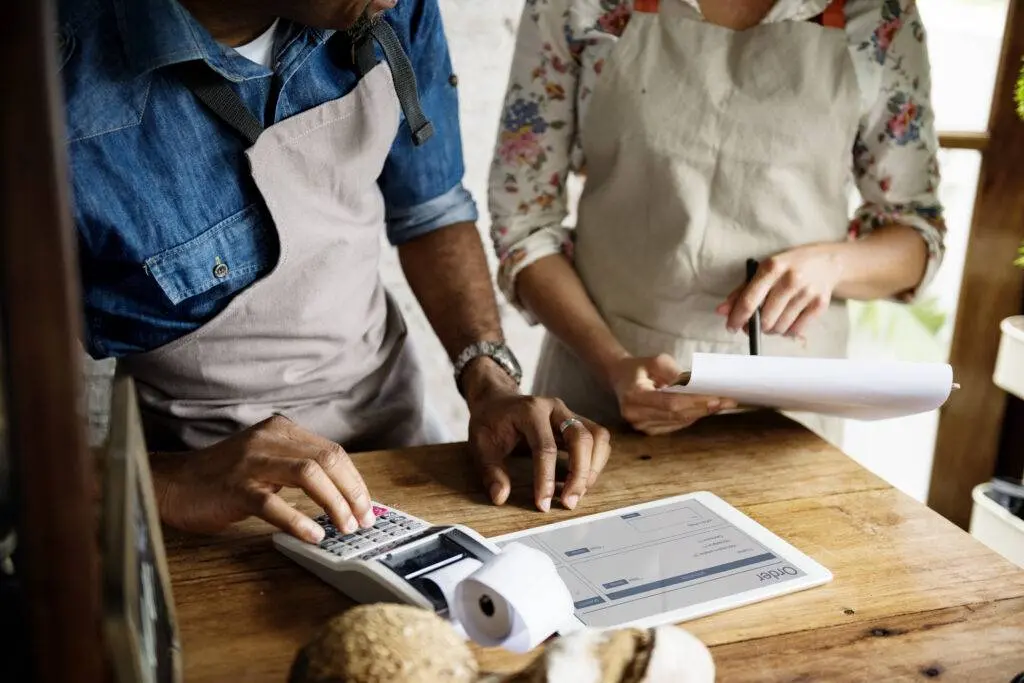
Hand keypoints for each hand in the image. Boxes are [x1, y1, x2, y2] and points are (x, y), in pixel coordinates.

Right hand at [150, 415, 373, 543]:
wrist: (172, 483)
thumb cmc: (222, 477)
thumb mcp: (265, 459)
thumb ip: (298, 465)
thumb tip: (341, 492)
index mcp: (280, 430)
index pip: (333, 451)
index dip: (355, 481)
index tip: (366, 506)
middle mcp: (269, 440)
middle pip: (328, 459)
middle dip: (352, 492)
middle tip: (363, 520)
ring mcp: (251, 462)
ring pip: (309, 475)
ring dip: (334, 503)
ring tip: (344, 527)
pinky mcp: (235, 488)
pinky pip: (273, 504)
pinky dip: (298, 520)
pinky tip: (313, 535)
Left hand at [463, 359, 610, 511]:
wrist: (497, 400)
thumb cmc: (490, 422)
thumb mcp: (480, 445)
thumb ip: (490, 471)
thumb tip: (501, 497)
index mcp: (530, 411)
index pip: (545, 447)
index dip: (546, 479)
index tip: (543, 504)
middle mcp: (555, 408)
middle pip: (581, 438)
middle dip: (579, 474)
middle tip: (569, 502)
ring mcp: (569, 412)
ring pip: (597, 436)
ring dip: (593, 467)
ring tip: (578, 492)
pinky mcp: (577, 421)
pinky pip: (598, 439)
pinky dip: (596, 461)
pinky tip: (581, 480)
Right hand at [606, 354, 734, 434]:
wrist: (619, 378)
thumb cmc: (639, 367)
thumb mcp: (656, 360)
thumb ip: (674, 372)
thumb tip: (695, 385)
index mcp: (634, 395)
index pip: (670, 403)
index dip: (694, 402)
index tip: (716, 398)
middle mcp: (635, 414)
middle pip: (676, 415)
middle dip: (703, 408)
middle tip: (727, 401)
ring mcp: (640, 425)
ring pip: (678, 422)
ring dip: (700, 413)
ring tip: (720, 404)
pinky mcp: (647, 430)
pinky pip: (674, 426)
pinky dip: (690, 417)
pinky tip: (703, 409)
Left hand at [716, 244, 842, 338]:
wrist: (827, 262)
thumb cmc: (788, 266)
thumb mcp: (765, 270)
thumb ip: (741, 291)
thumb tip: (721, 311)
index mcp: (772, 268)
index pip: (750, 300)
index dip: (737, 318)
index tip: (731, 327)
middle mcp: (790, 279)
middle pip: (765, 319)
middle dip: (755, 326)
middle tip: (754, 324)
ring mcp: (807, 292)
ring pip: (779, 328)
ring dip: (770, 330)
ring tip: (771, 320)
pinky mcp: (820, 305)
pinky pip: (795, 331)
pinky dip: (786, 332)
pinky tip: (786, 321)